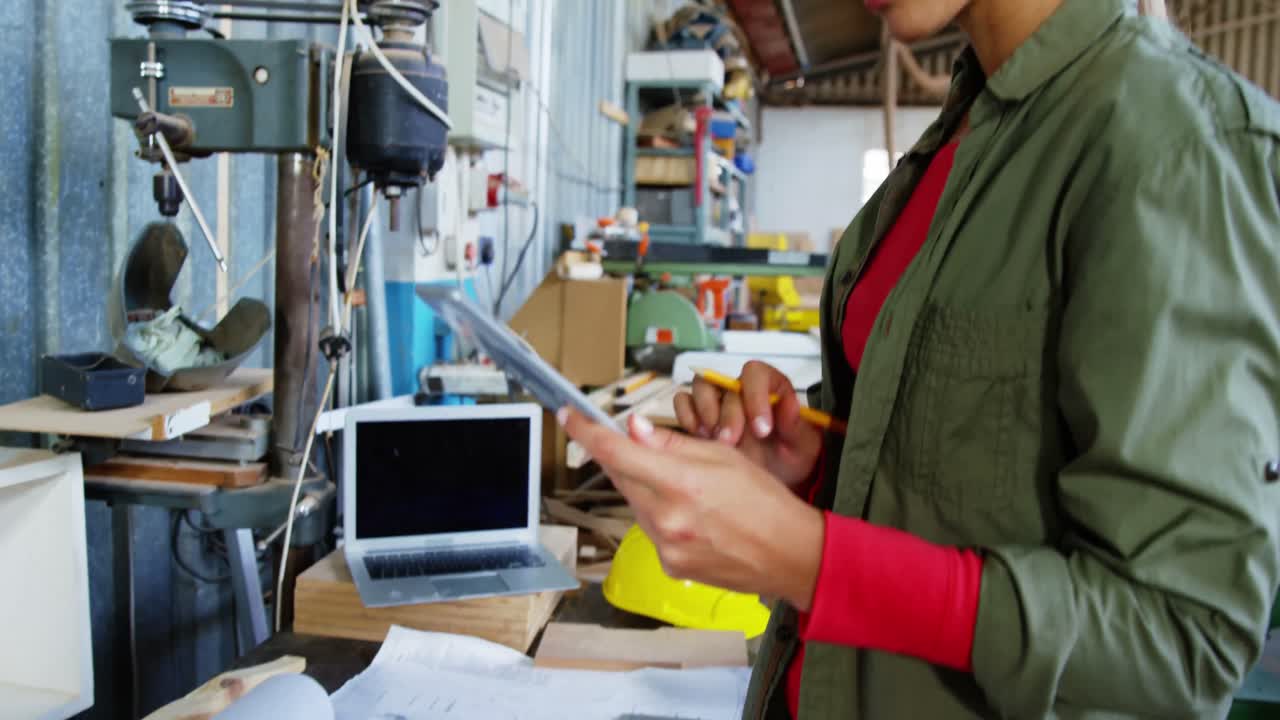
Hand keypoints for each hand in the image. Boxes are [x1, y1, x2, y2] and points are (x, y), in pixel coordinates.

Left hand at [560, 407, 824, 610]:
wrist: (790, 555)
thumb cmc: (766, 502)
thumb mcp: (723, 456)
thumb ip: (673, 443)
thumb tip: (634, 429)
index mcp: (680, 482)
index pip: (616, 452)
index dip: (585, 432)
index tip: (569, 416)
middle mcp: (666, 517)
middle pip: (621, 478)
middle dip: (626, 459)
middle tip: (643, 449)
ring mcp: (665, 546)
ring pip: (636, 504)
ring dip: (647, 489)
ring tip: (688, 490)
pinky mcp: (669, 566)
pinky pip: (651, 531)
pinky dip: (661, 517)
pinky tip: (693, 518)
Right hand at [673, 361, 822, 490]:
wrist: (774, 481)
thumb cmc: (790, 459)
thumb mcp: (804, 446)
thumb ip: (796, 424)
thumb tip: (789, 403)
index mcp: (771, 387)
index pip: (756, 373)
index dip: (755, 395)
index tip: (762, 428)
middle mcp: (742, 390)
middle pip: (724, 384)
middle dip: (728, 415)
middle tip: (733, 441)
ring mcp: (719, 402)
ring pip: (701, 387)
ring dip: (705, 413)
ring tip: (716, 439)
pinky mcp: (700, 417)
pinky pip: (683, 403)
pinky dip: (687, 417)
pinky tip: (701, 437)